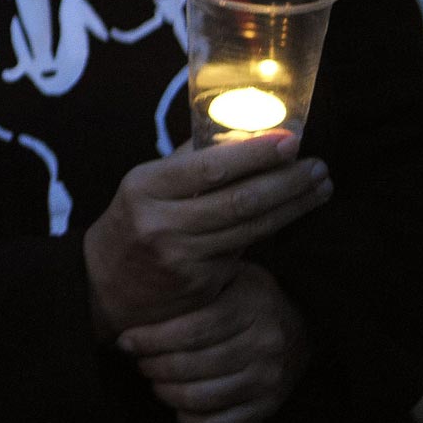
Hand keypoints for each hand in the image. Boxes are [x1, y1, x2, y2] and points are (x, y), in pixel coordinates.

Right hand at [83, 132, 329, 337]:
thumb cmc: (131, 224)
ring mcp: (182, 258)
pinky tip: (293, 213)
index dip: (255, 154)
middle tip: (318, 166)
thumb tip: (240, 134)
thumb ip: (187, 163)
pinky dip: (272, 229)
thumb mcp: (144, 186)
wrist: (102, 288)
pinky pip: (244, 251)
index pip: (209, 167)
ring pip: (250, 228)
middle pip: (239, 200)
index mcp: (145, 187)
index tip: (290, 140)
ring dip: (293, 206)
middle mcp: (162, 223)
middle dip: (287, 181)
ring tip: (320, 186)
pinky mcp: (200, 284)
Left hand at [118, 262, 310, 422]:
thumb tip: (142, 286)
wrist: (301, 327)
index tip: (126, 341)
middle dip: (155, 367)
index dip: (151, 340)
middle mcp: (263, 344)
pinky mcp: (268, 407)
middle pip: (193, 366)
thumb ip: (196, 280)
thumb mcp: (228, 275)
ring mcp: (268, 379)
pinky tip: (178, 407)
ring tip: (155, 381)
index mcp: (250, 306)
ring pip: (203, 398)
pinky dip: (192, 421)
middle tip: (139, 362)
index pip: (191, 331)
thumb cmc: (245, 297)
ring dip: (168, 393)